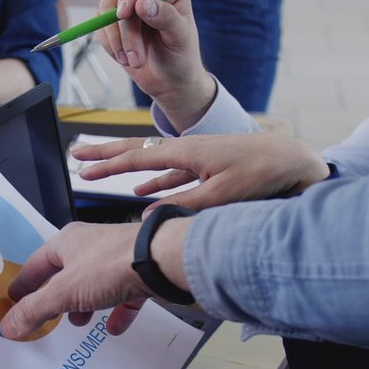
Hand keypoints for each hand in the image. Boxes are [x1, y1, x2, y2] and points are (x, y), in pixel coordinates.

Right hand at [0, 221, 153, 339]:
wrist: (162, 260)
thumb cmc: (110, 265)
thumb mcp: (64, 292)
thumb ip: (35, 310)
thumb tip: (8, 325)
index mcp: (67, 242)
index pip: (36, 264)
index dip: (24, 284)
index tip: (14, 300)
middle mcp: (91, 245)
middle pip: (66, 274)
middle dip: (57, 297)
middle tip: (49, 316)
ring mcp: (117, 258)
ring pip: (95, 284)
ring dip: (85, 305)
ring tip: (80, 322)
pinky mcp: (140, 272)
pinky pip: (124, 295)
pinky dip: (117, 312)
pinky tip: (114, 328)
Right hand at [74, 132, 330, 209]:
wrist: (292, 159)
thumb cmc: (260, 173)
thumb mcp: (220, 194)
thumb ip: (183, 205)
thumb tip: (147, 218)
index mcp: (185, 152)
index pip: (135, 157)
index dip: (106, 165)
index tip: (80, 169)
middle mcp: (186, 150)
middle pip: (136, 151)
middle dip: (104, 155)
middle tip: (76, 155)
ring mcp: (196, 157)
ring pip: (151, 162)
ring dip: (125, 168)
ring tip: (102, 172)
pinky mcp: (208, 167)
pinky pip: (171, 174)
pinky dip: (153, 181)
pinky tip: (143, 192)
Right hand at [97, 0, 215, 127]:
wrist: (170, 82)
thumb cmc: (181, 58)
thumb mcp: (180, 39)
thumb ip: (165, 18)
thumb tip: (142, 3)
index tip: (124, 14)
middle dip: (126, 32)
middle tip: (136, 59)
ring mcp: (129, 10)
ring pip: (106, 13)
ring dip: (116, 41)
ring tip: (134, 62)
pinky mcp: (115, 25)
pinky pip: (100, 29)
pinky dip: (110, 47)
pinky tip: (126, 59)